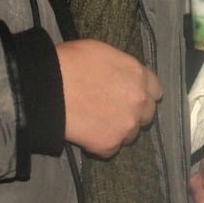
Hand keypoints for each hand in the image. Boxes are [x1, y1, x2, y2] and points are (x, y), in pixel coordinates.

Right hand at [56, 39, 161, 157]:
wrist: (48, 87)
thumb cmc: (71, 62)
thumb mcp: (104, 53)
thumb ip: (121, 69)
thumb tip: (119, 77)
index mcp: (139, 76)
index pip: (155, 91)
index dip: (142, 94)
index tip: (130, 96)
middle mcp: (139, 102)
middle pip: (146, 114)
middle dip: (133, 113)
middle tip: (112, 111)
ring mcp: (126, 125)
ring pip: (130, 134)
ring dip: (118, 129)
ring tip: (96, 123)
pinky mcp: (110, 145)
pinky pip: (110, 149)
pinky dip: (100, 144)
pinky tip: (87, 133)